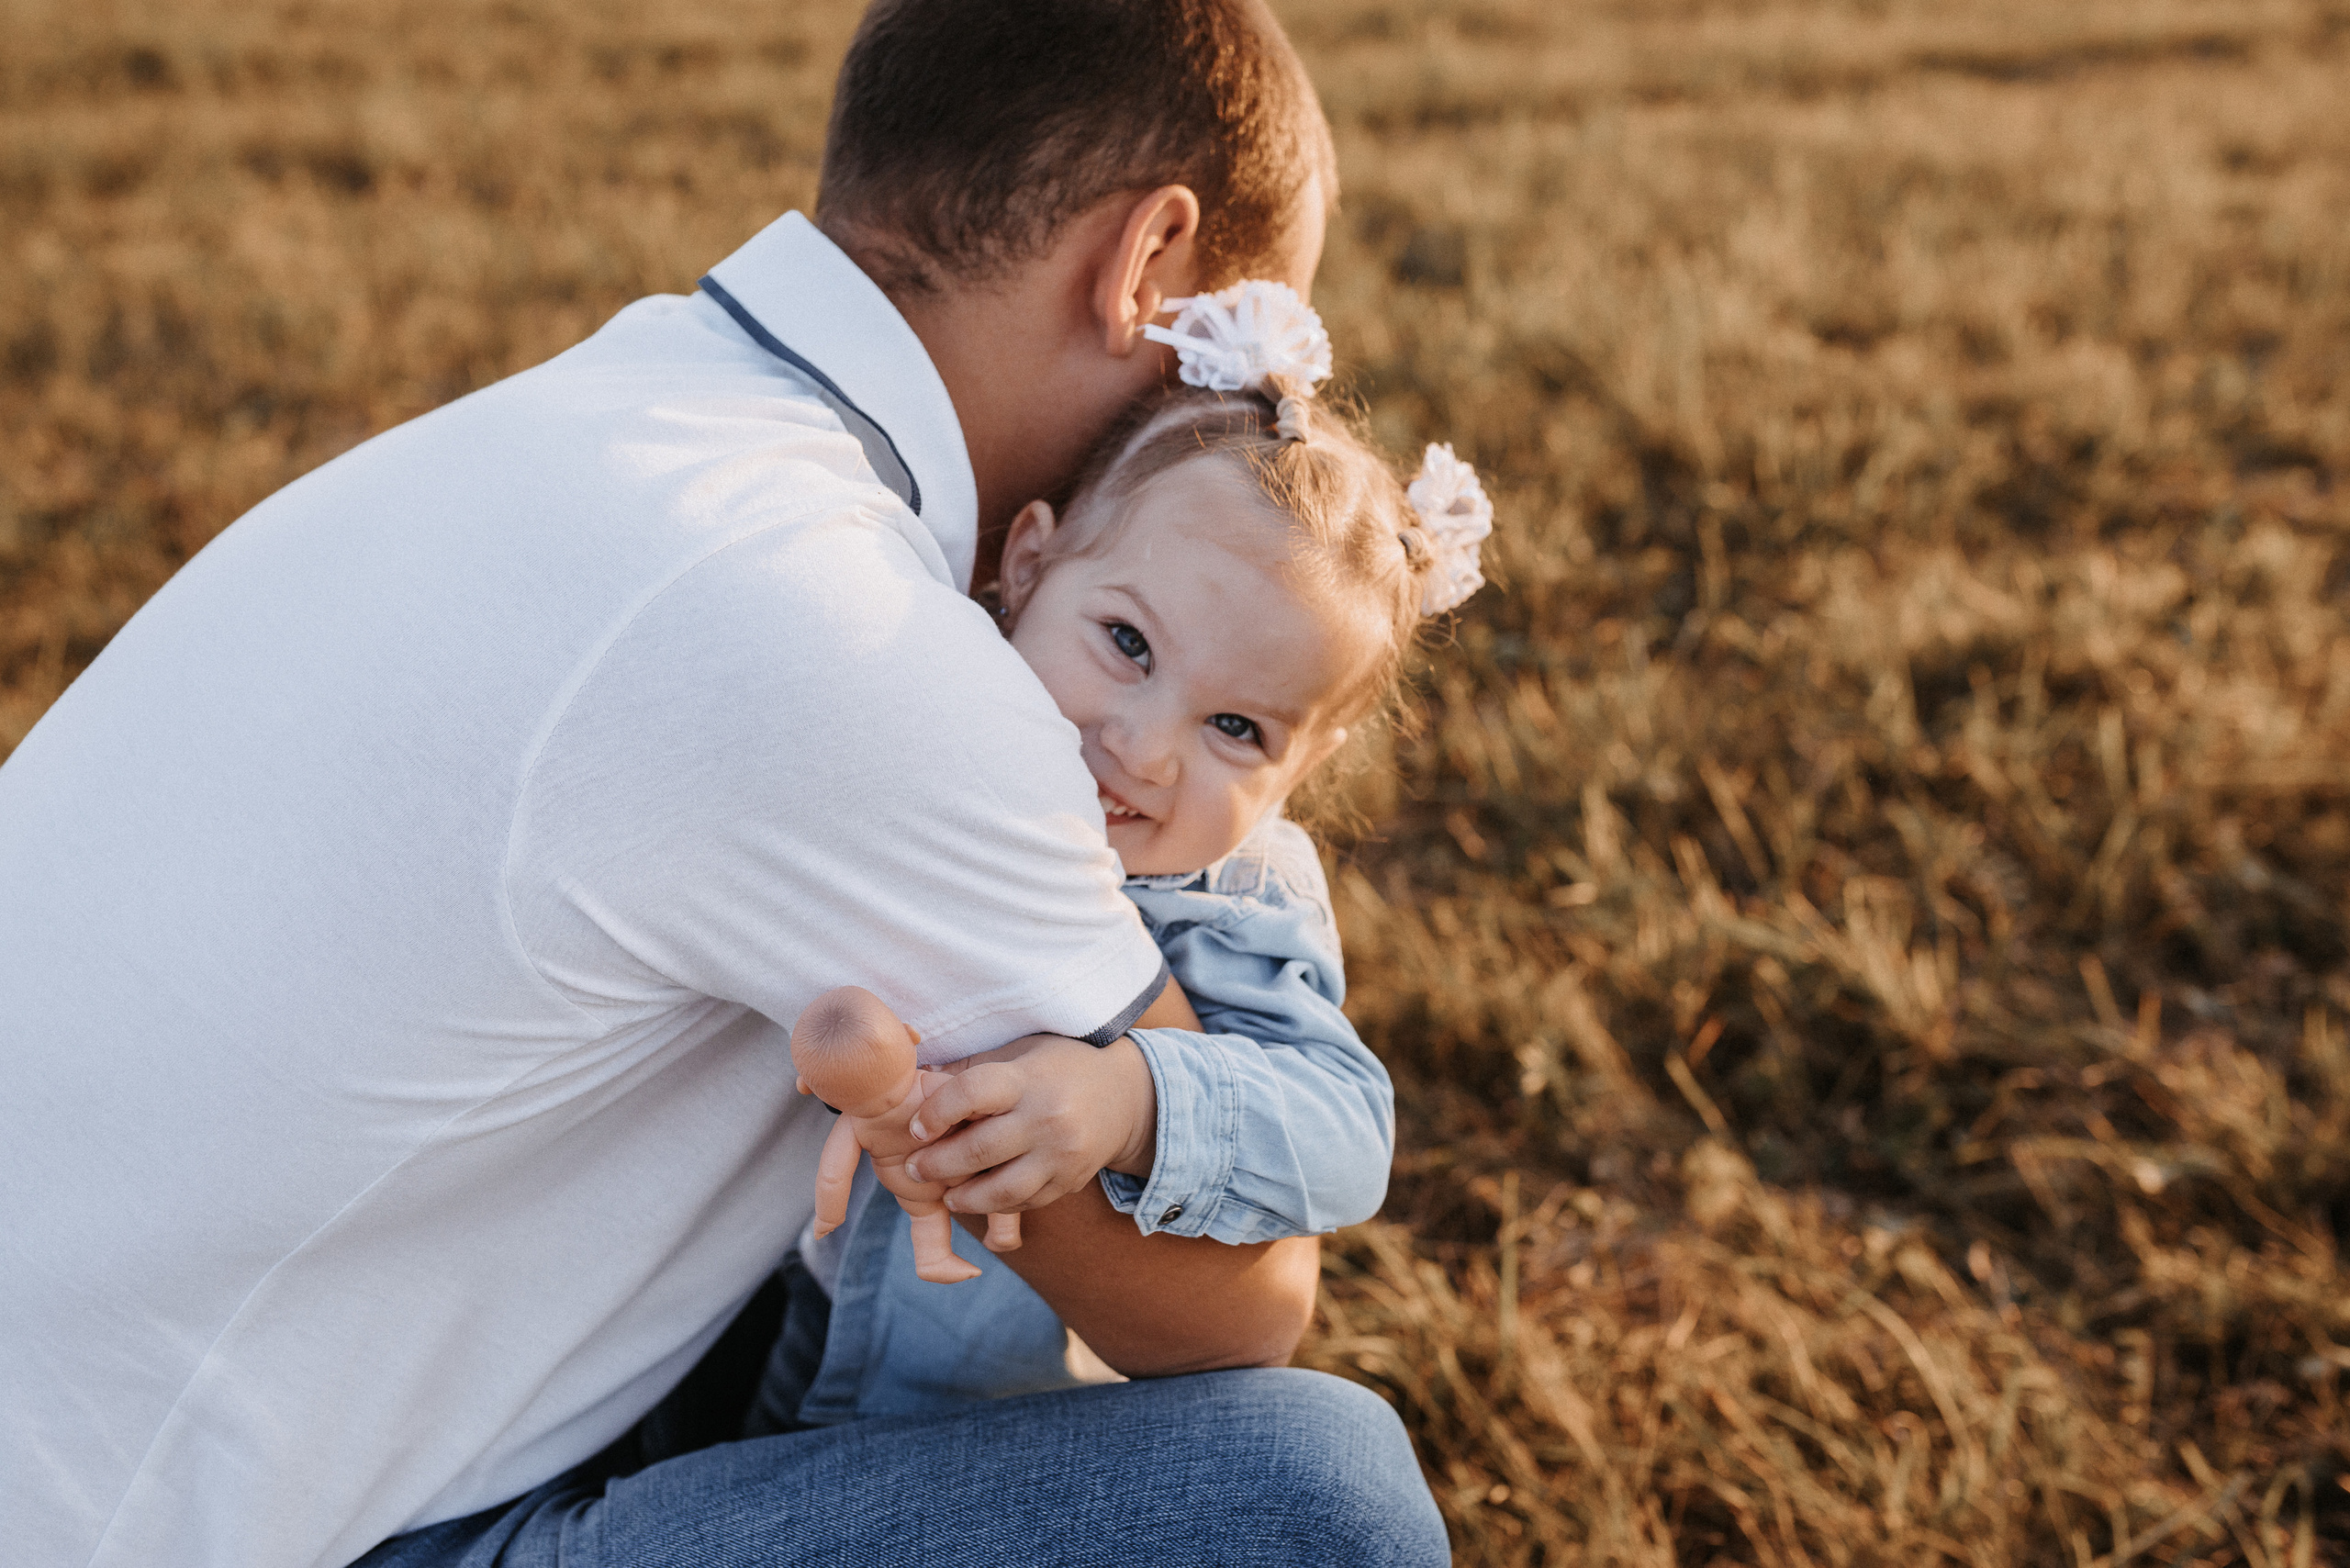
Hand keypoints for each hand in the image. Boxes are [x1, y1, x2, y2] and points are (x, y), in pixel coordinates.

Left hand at [902, 1033, 1156, 1213]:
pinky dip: (996, 1207)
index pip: (972, 1094)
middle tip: (915, 1169)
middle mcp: (1047, 1117)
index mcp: (1028, 1078)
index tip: (917, 1128)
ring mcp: (1062, 1155)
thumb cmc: (1059, 1067)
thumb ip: (973, 1070)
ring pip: (1001, 1191)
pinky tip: (979, 1198)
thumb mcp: (1021, 1053)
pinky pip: (1024, 1204)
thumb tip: (915, 1082)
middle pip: (980, 1150)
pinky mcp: (1070, 1182)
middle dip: (937, 1165)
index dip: (937, 1112)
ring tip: (946, 1195)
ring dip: (964, 1198)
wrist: (1128, 1096)